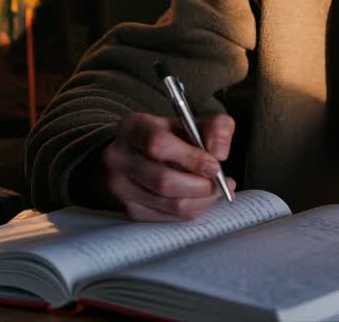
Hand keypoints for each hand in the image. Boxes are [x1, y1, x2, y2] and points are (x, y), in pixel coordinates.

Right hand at [90, 112, 235, 220]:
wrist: (139, 154)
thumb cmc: (170, 137)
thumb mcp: (194, 122)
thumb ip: (216, 128)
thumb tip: (219, 153)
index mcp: (132, 127)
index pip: (157, 144)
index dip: (191, 158)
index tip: (214, 165)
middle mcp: (118, 157)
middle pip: (163, 180)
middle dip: (201, 185)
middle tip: (220, 183)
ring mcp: (120, 186)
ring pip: (169, 203)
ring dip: (202, 200)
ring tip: (216, 190)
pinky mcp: (129, 209)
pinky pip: (168, 217)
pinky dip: (192, 210)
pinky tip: (201, 199)